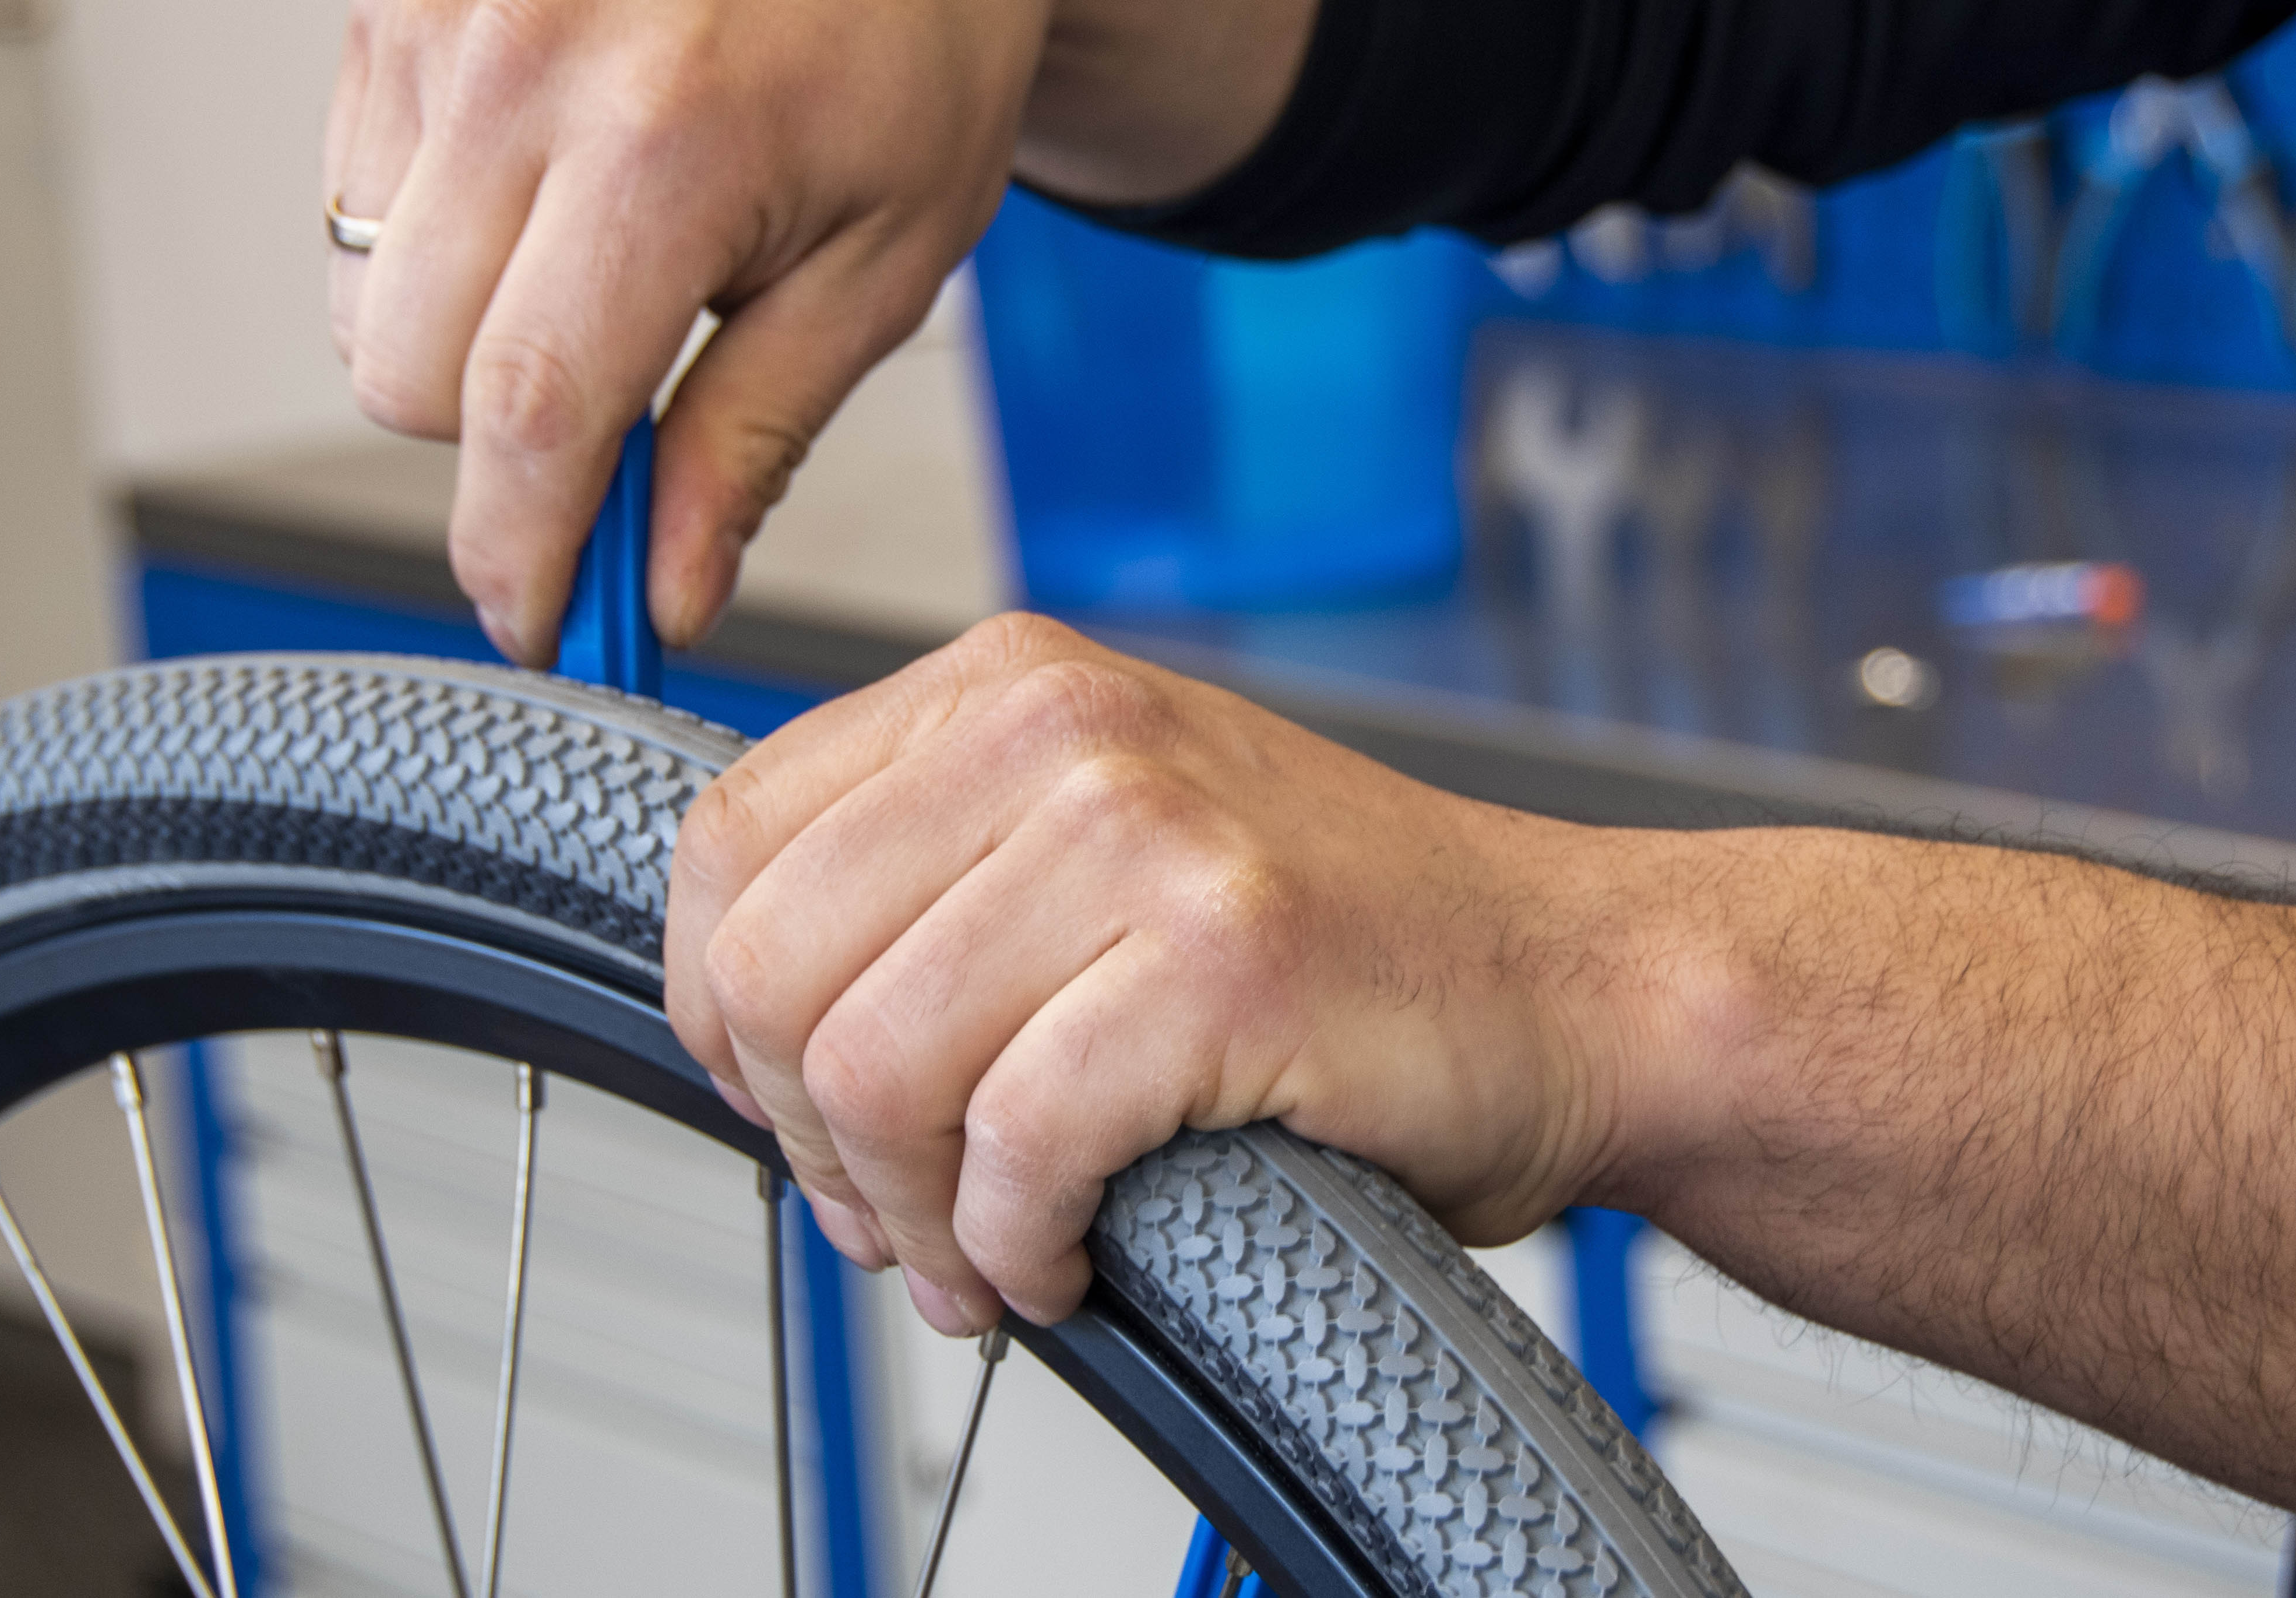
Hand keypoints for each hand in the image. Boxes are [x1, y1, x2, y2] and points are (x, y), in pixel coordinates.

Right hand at [325, 0, 1313, 664]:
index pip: (531, 415)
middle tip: (617, 420)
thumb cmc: (908, 37)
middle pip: (404, 375)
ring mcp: (440, 15)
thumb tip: (665, 588)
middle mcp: (523, 66)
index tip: (542, 623)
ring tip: (594, 271)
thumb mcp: (883, 258)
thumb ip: (754, 435)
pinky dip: (433, 232)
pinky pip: (353, 191)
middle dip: (497, 443)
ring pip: (362, 293)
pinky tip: (544, 189)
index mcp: (665, 146)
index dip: (520, 553)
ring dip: (457, 335)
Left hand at [665, 616, 1660, 1334]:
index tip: (780, 1104)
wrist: (1577, 986)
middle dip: (807, 1140)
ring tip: (981, 1258)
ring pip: (876, 1068)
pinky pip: (1016, 1147)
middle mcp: (1065, 729)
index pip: (730, 839)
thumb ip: (933, 877)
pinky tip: (1069, 1259)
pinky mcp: (1224, 963)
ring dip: (912, 1218)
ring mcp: (1149, 836)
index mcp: (1011, 686)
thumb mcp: (1106, 839)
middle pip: (780, 969)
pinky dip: (1017, 1246)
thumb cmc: (1347, 945)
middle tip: (887, 1221)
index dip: (718, 1010)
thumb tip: (749, 1018)